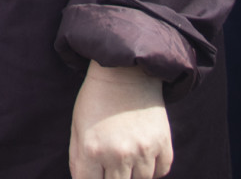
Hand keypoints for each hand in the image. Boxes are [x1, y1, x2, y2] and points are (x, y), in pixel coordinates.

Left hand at [70, 62, 172, 178]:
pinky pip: (160, 172)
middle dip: (113, 177)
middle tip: (112, 161)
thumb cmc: (96, 100)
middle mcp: (118, 154)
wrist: (125, 72)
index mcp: (91, 149)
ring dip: (133, 172)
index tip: (95, 172)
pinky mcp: (163, 145)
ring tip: (127, 151)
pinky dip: (153, 167)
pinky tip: (143, 150)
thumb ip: (78, 159)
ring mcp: (143, 150)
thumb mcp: (77, 127)